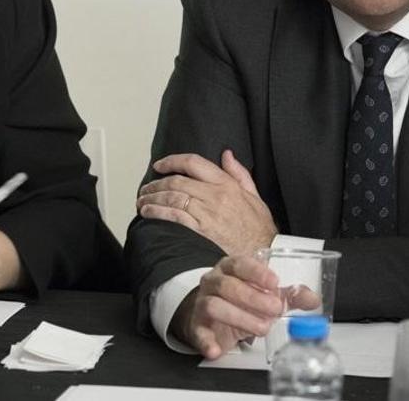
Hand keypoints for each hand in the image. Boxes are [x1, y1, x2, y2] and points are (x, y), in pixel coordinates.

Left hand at [137, 150, 276, 255]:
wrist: (266, 253)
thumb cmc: (260, 228)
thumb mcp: (255, 196)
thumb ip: (239, 174)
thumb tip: (226, 154)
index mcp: (227, 184)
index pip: (194, 162)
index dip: (172, 161)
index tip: (160, 165)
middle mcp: (215, 194)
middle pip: (177, 181)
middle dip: (156, 183)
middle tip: (146, 188)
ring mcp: (207, 212)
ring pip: (172, 197)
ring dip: (152, 197)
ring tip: (142, 200)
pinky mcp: (201, 230)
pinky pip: (174, 216)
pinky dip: (158, 212)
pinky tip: (148, 212)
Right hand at [172, 255, 284, 359]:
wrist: (209, 316)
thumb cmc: (239, 301)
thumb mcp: (264, 294)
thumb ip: (288, 295)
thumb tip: (311, 299)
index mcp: (229, 269)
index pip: (239, 264)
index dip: (256, 272)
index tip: (274, 282)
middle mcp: (213, 283)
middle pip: (227, 285)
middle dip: (253, 298)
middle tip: (275, 309)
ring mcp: (202, 303)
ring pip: (213, 306)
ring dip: (239, 317)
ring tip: (262, 328)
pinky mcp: (197, 326)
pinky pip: (199, 332)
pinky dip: (207, 342)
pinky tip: (216, 349)